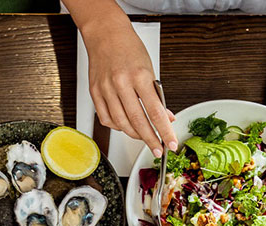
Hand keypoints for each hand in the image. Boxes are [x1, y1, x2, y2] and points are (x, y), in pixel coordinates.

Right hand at [80, 18, 175, 157]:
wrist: (106, 35)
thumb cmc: (129, 49)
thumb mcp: (149, 70)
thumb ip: (156, 96)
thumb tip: (166, 117)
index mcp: (139, 76)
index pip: (155, 111)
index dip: (164, 130)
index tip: (170, 142)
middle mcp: (121, 84)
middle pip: (138, 121)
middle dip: (150, 139)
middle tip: (158, 149)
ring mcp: (106, 89)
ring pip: (121, 123)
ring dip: (134, 134)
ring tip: (144, 138)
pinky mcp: (95, 93)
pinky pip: (106, 118)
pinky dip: (117, 126)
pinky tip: (125, 126)